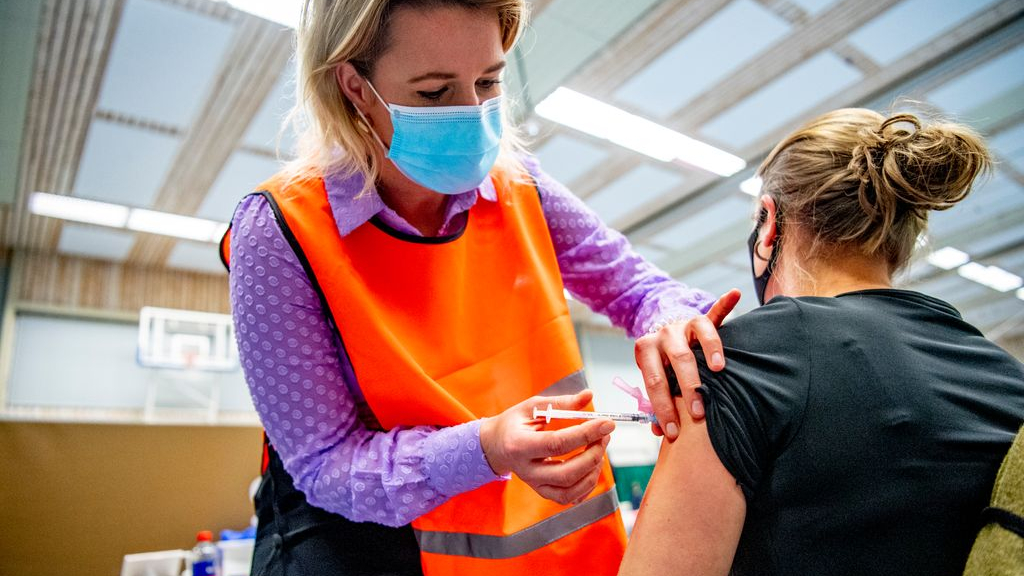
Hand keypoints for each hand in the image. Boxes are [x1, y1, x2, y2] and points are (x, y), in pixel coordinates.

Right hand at [479, 390, 613, 504]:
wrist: (496, 446)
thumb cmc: (515, 423)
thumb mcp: (533, 406)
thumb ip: (561, 403)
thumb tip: (588, 396)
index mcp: (519, 445)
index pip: (557, 443)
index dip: (586, 434)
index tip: (607, 423)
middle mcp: (526, 470)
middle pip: (567, 473)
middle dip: (593, 455)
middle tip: (605, 436)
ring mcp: (534, 485)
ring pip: (570, 490)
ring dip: (593, 471)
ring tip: (599, 449)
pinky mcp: (543, 492)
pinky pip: (569, 498)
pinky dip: (587, 485)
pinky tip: (591, 466)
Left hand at [634, 290, 740, 439]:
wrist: (661, 332)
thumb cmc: (660, 364)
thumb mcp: (653, 379)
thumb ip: (656, 401)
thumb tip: (659, 430)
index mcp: (645, 349)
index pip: (654, 381)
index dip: (663, 408)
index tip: (673, 431)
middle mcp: (664, 334)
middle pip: (678, 360)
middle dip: (688, 388)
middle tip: (698, 412)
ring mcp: (683, 324)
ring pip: (699, 334)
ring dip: (710, 351)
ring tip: (720, 370)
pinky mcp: (701, 318)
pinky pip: (715, 311)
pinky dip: (725, 303)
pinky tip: (735, 294)